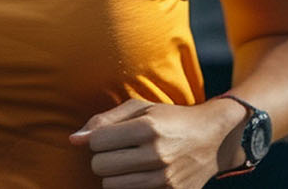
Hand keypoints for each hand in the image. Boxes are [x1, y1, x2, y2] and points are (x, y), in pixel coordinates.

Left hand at [69, 97, 245, 187]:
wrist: (212, 137)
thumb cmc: (170, 118)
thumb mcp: (140, 107)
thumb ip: (104, 120)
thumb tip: (74, 140)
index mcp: (148, 127)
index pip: (97, 143)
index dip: (97, 140)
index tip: (109, 137)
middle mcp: (157, 154)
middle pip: (101, 167)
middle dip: (103, 158)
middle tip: (117, 152)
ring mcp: (165, 179)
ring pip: (111, 186)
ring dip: (114, 175)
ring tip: (127, 164)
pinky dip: (128, 186)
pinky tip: (138, 175)